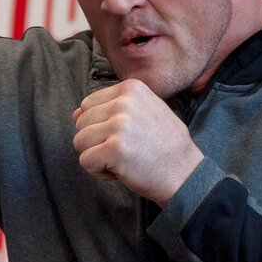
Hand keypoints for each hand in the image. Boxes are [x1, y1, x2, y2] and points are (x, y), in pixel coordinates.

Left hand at [72, 80, 203, 205]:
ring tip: (121, 159)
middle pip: (81, 123)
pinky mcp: (114, 149)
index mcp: (131, 88)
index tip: (123, 135)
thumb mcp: (145, 111)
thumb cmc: (164, 144)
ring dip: (96, 156)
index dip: (99, 125)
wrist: (185, 172)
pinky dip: (99, 171)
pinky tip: (120, 171)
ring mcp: (119, 125)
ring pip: (79, 142)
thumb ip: (112, 107)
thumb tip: (75, 113)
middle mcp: (123, 102)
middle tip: (123, 150)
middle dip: (96, 141)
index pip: (88, 104)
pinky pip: (85, 161)